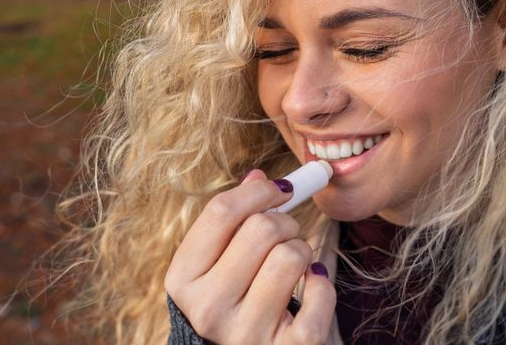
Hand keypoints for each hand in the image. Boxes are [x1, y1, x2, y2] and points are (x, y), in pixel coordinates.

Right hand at [165, 169, 335, 344]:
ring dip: (301, 250)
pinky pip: (320, 294)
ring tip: (293, 264)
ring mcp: (245, 333)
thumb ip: (233, 218)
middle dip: (284, 222)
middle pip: (260, 228)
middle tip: (285, 234)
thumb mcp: (220, 261)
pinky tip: (311, 286)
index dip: (258, 191)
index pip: (221, 212)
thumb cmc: (234, 298)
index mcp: (183, 279)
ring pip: (290, 256)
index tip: (280, 189)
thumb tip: (259, 176)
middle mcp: (207, 309)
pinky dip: (322, 283)